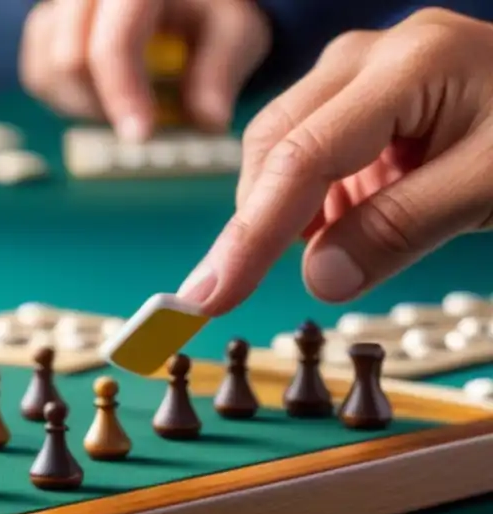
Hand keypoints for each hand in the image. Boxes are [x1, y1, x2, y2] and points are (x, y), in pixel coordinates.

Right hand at [19, 0, 271, 140]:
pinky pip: (36, 74)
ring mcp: (62, 6)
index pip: (115, 38)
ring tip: (123, 106)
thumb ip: (220, 72)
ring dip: (81, 104)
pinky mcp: (46, 26)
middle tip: (137, 126)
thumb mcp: (233, 33)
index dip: (122, 92)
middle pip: (67, 57)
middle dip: (100, 105)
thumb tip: (209, 119)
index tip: (139, 136)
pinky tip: (101, 97)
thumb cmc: (210, 13)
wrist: (187, 1)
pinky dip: (64, 98)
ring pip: (45, 68)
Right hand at [178, 9, 492, 315]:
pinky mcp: (357, 96)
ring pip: (280, 150)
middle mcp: (366, 58)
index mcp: (407, 66)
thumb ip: (401, 230)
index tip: (208, 296)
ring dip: (291, 214)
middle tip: (238, 292)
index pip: (301, 159)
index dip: (249, 235)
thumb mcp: (489, 187)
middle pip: (273, 146)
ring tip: (351, 240)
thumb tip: (317, 279)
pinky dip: (314, 201)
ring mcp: (358, 71)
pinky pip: (308, 153)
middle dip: (257, 224)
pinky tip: (356, 216)